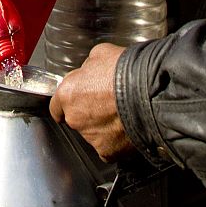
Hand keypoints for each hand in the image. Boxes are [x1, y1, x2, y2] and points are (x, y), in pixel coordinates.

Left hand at [50, 43, 135, 160]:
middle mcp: (75, 118)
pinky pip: (109, 147)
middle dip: (89, 113)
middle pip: (76, 119)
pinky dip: (116, 141)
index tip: (76, 102)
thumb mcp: (99, 54)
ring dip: (103, 126)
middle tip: (108, 103)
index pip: (56, 106)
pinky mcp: (108, 151)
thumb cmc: (125, 71)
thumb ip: (88, 68)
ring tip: (121, 114)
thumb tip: (89, 71)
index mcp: (68, 94)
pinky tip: (127, 128)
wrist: (149, 93)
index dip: (68, 103)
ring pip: (94, 134)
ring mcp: (91, 137)